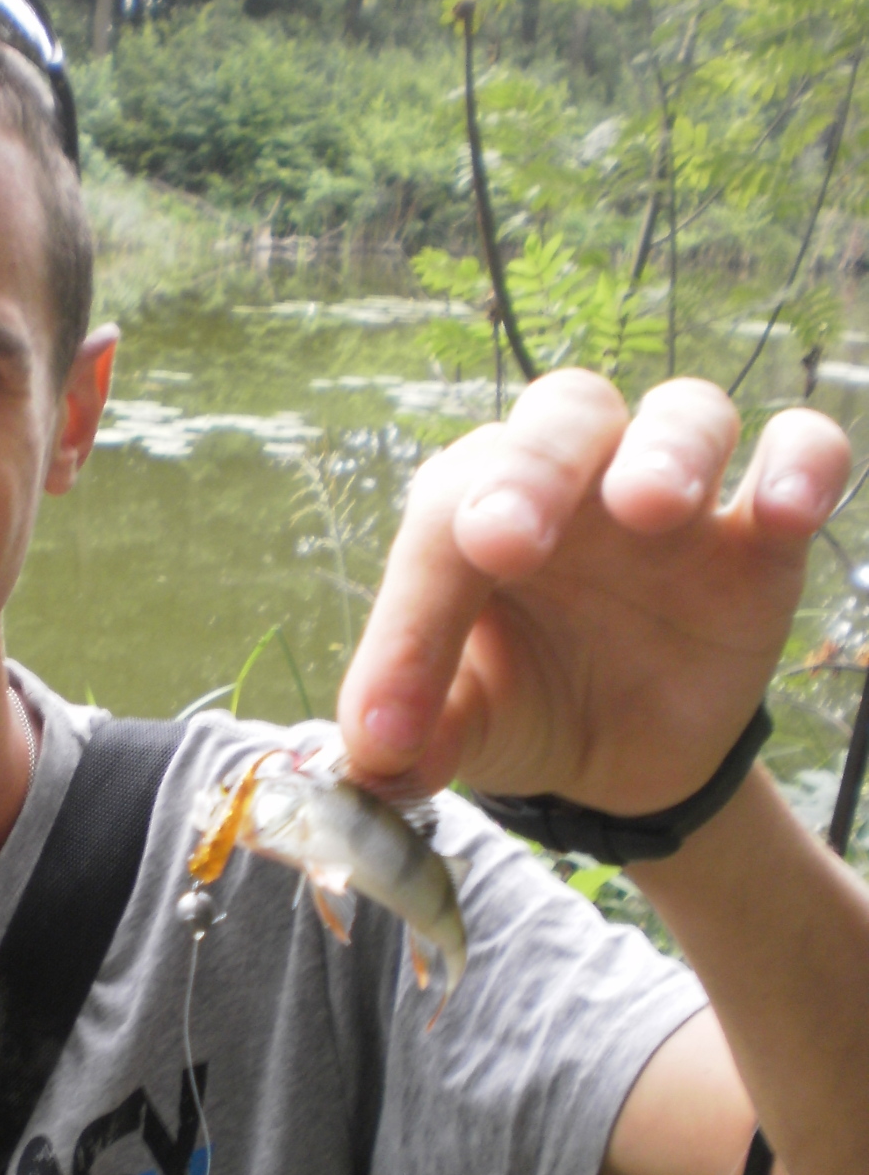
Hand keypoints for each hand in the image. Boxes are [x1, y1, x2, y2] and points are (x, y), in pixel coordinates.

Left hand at [337, 370, 851, 811]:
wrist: (621, 757)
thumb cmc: (523, 704)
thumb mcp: (464, 728)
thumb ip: (417, 735)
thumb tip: (375, 760)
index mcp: (474, 510)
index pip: (441, 524)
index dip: (411, 621)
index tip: (394, 722)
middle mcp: (572, 478)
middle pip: (562, 417)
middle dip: (534, 469)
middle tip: (505, 540)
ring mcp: (671, 498)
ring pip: (683, 414)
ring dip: (669, 449)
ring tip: (651, 506)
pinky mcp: (759, 538)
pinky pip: (798, 456)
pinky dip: (799, 466)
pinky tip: (785, 511)